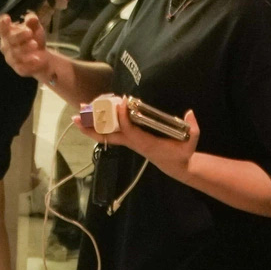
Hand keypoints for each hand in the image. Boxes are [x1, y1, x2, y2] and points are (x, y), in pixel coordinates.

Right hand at [0, 11, 55, 82]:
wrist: (42, 56)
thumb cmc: (34, 38)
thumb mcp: (35, 27)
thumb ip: (33, 22)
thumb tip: (31, 18)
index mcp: (7, 32)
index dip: (1, 23)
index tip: (7, 18)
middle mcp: (6, 45)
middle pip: (9, 39)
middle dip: (19, 35)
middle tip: (30, 32)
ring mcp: (11, 57)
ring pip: (15, 53)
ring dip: (25, 48)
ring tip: (35, 44)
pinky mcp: (18, 68)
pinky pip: (22, 66)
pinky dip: (30, 62)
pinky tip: (37, 58)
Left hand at [83, 98, 200, 175]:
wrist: (175, 165)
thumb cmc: (182, 153)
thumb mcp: (191, 142)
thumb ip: (193, 128)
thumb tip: (190, 113)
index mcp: (146, 144)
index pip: (130, 132)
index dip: (123, 119)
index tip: (121, 104)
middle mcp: (133, 142)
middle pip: (108, 135)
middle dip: (93, 126)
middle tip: (79, 114)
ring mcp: (129, 141)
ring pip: (105, 134)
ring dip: (90, 125)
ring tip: (77, 113)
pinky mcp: (128, 139)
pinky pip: (110, 132)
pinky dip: (98, 125)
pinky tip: (89, 116)